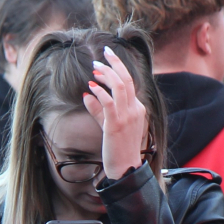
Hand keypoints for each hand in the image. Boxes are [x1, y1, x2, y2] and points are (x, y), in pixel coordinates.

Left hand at [84, 46, 148, 181]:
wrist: (126, 169)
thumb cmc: (118, 149)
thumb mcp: (108, 125)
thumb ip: (98, 110)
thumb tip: (86, 94)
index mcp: (138, 109)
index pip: (129, 83)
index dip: (117, 69)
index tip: (106, 60)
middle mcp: (135, 110)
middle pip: (127, 79)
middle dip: (115, 63)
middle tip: (102, 54)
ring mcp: (127, 117)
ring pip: (120, 86)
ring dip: (107, 74)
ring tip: (95, 68)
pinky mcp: (117, 125)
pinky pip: (109, 103)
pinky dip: (100, 92)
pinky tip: (91, 88)